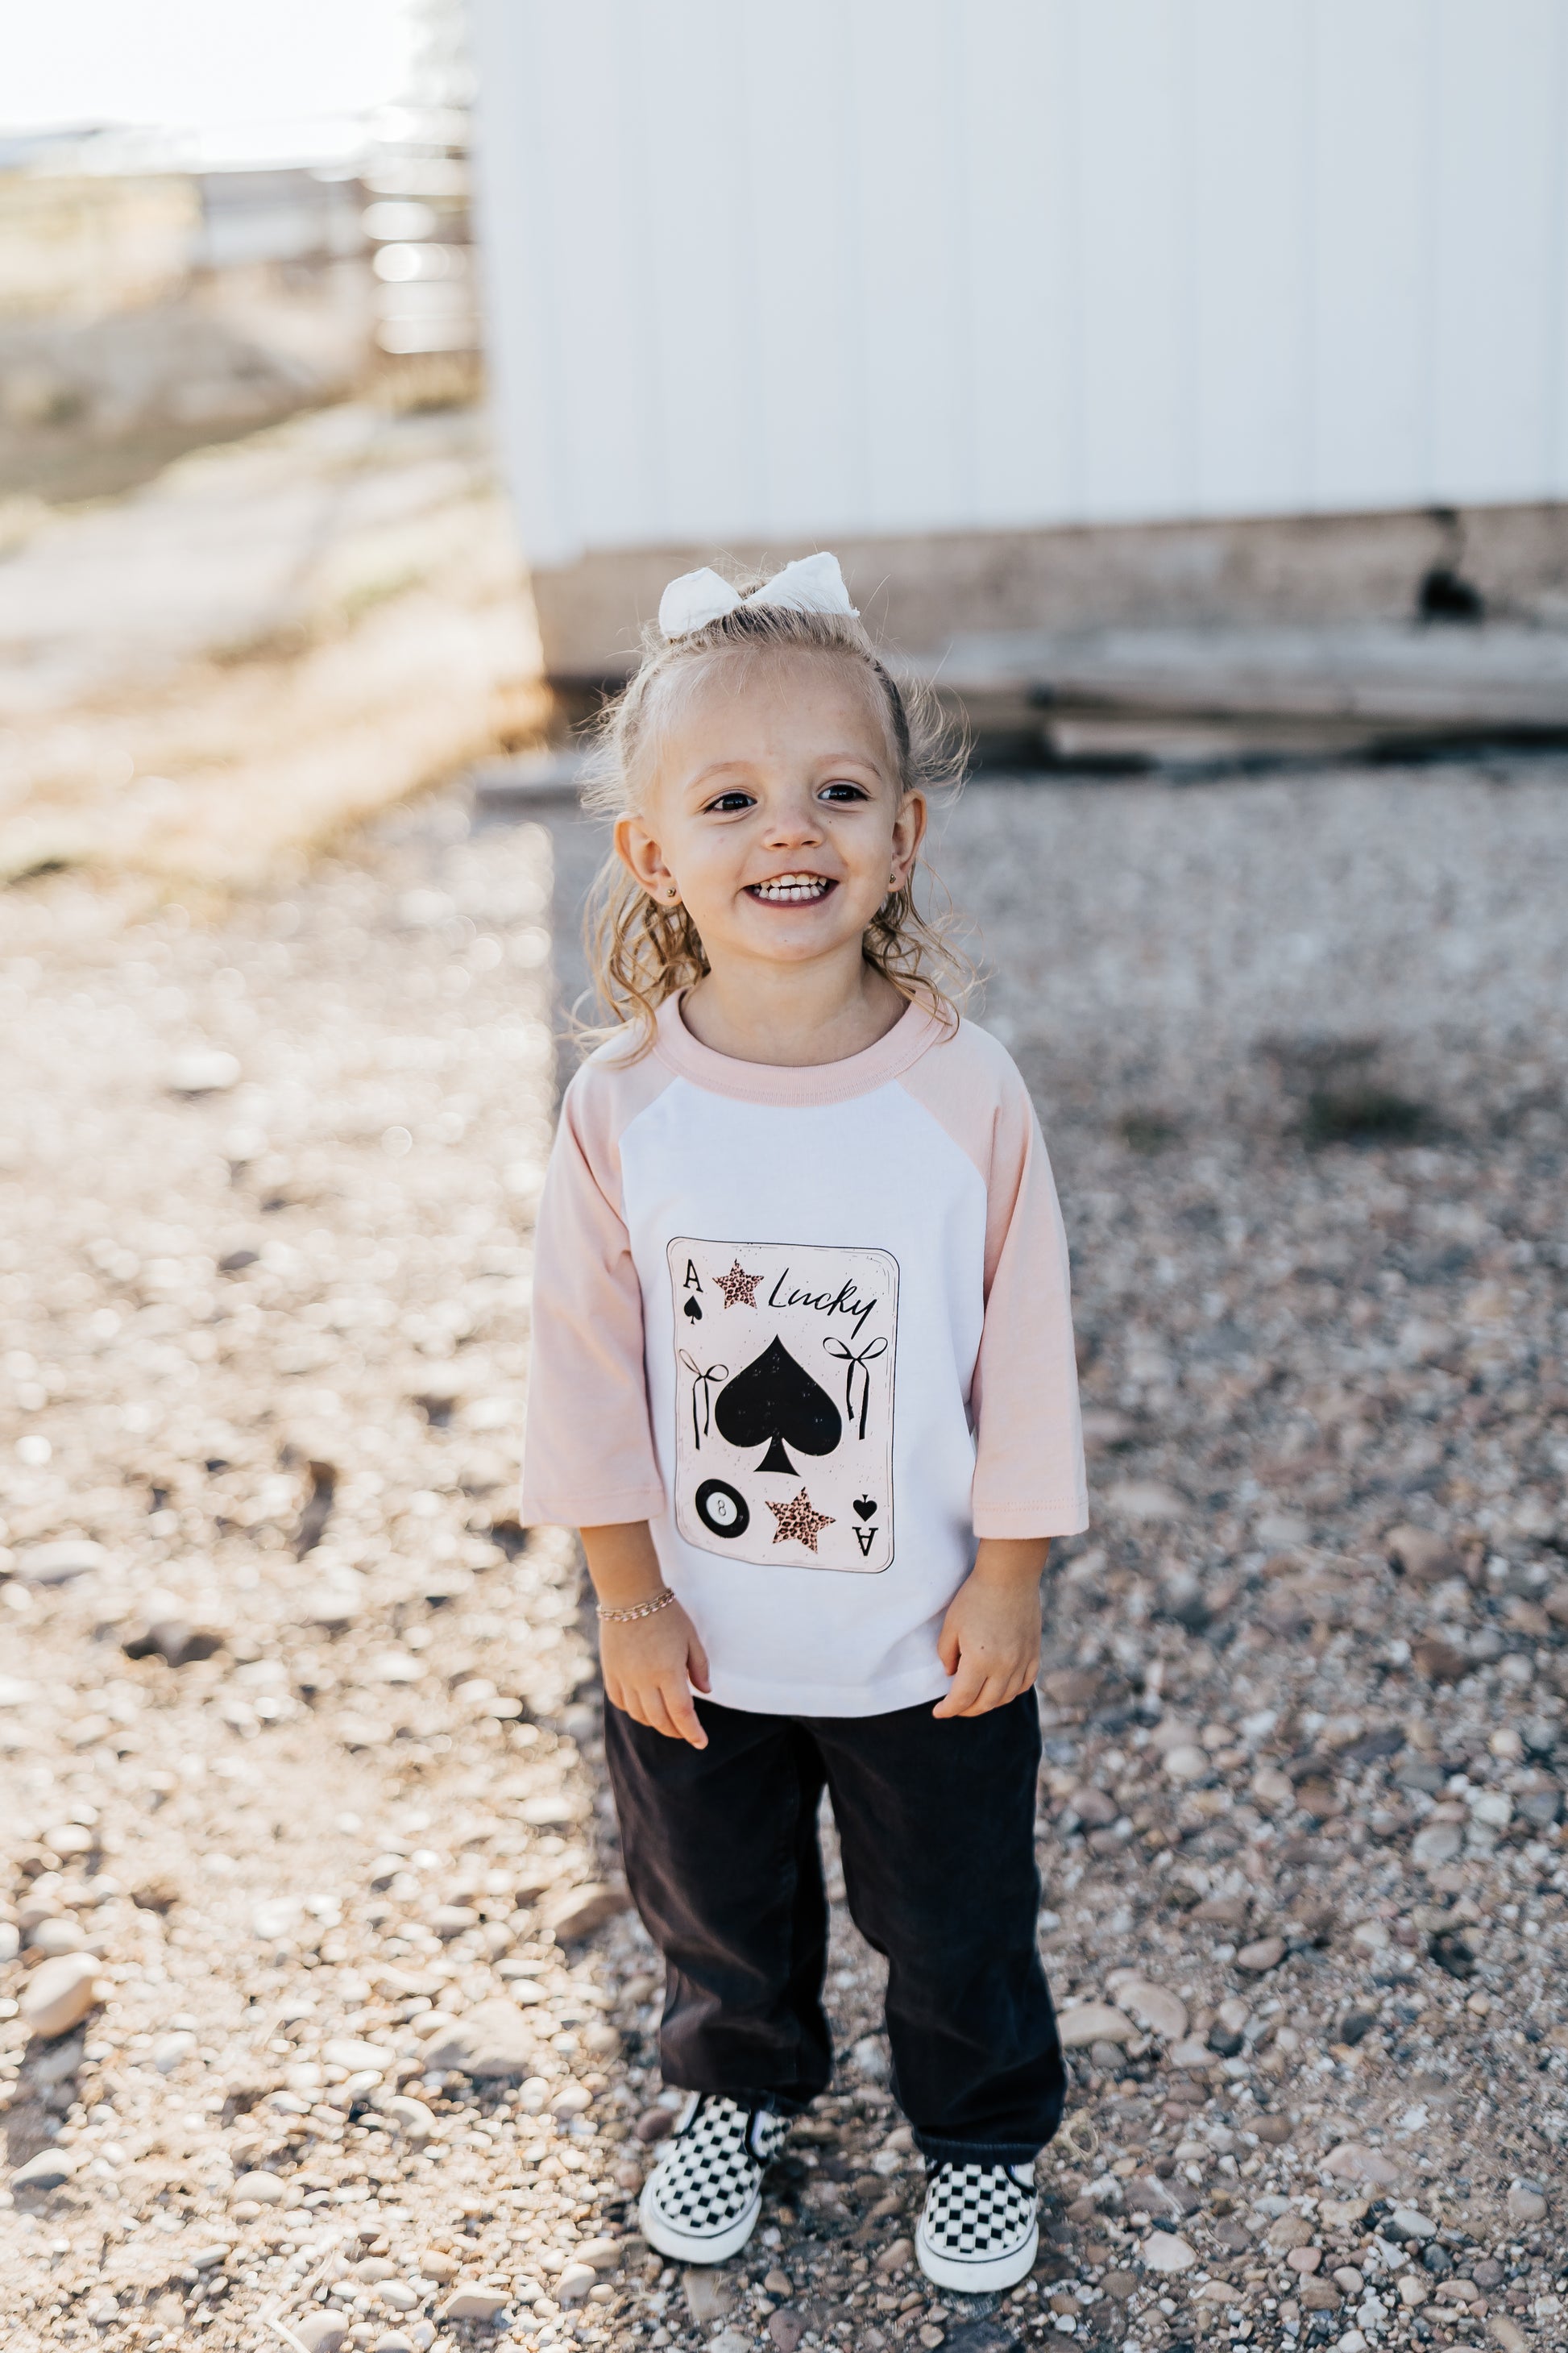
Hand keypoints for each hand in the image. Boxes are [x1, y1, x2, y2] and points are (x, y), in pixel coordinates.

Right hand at [600, 1598, 711, 1747]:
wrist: (630, 1595)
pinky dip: (634, 1710)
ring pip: (639, 1715)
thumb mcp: (691, 1637)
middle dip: (676, 1731)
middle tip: (686, 1732)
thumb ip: (699, 1667)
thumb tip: (706, 1692)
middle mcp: (644, 1679)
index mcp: (668, 1671)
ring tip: (667, 1721)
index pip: (682, 1713)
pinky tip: (644, 1708)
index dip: (693, 1732)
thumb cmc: (666, 1613)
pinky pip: (620, 1701)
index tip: (701, 1743)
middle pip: (660, 1720)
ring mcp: (624, 1677)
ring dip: (655, 1723)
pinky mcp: (610, 1672)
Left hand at [933, 1537, 1049, 1718]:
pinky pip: (1024, 1684)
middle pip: (985, 1703)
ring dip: (988, 1704)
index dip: (948, 1710)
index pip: (962, 1698)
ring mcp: (1022, 1661)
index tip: (938, 1712)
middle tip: (954, 1707)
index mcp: (980, 1660)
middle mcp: (1004, 1666)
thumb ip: (947, 1654)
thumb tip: (951, 1674)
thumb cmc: (975, 1596)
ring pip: (1005, 1698)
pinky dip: (1011, 1692)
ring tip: (975, 1699)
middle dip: (966, 1710)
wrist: (1010, 1576)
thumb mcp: (951, 1625)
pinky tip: (1001, 1689)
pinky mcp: (1034, 1653)